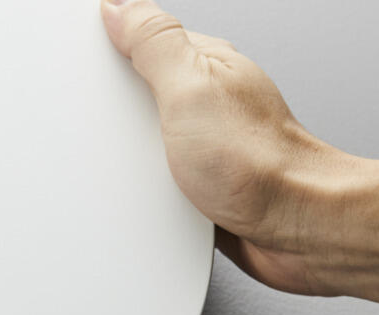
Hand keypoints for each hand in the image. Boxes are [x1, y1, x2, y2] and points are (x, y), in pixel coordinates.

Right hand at [99, 0, 349, 295]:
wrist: (293, 228)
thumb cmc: (260, 165)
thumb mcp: (191, 88)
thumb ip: (154, 44)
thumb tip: (121, 8)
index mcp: (205, 64)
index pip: (144, 39)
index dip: (109, 46)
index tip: (84, 60)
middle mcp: (208, 99)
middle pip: (140, 90)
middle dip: (115, 107)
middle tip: (109, 123)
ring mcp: (207, 142)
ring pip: (147, 138)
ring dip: (131, 154)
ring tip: (131, 162)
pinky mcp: (204, 183)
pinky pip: (159, 176)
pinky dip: (147, 185)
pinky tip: (146, 192)